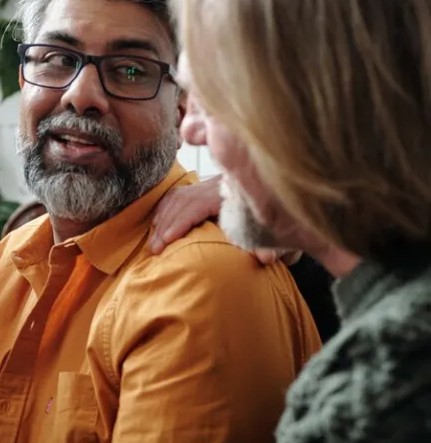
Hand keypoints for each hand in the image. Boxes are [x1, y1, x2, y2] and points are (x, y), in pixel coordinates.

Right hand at [150, 175, 301, 265]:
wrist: (287, 204)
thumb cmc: (280, 225)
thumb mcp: (280, 238)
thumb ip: (271, 246)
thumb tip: (265, 258)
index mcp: (232, 194)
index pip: (197, 203)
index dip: (179, 222)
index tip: (166, 241)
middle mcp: (219, 185)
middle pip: (182, 198)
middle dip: (165, 224)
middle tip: (154, 248)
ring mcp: (212, 184)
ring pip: (178, 195)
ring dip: (162, 218)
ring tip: (155, 240)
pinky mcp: (208, 187)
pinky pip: (179, 193)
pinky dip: (165, 208)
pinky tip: (160, 223)